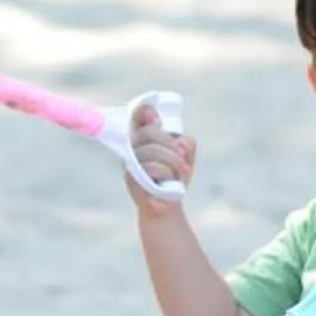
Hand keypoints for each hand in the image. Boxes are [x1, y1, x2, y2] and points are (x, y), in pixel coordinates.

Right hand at [128, 101, 196, 216]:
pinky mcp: (131, 177)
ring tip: (182, 172)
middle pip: (148, 132)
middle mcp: (133, 147)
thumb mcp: (185, 156)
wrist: (169, 204)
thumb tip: (178, 140)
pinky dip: (166, 172)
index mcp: (145, 138)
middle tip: (183, 157)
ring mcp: (130, 162)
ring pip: (151, 149)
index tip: (154, 115)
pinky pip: (150, 166)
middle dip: (170, 144)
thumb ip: (183, 142)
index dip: (144, 112)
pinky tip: (170, 180)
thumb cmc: (175, 178)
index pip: (138, 117)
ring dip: (172, 161)